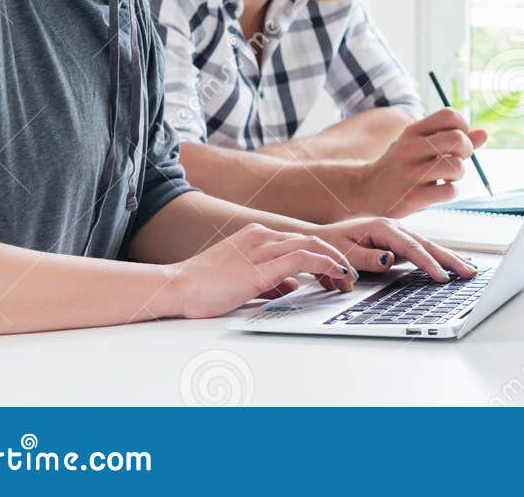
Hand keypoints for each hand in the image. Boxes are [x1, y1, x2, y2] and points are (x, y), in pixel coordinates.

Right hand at [158, 224, 358, 318]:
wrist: (175, 288)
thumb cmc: (202, 287)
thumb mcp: (242, 279)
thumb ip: (270, 282)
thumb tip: (293, 288)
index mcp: (255, 236)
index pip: (298, 240)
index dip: (323, 255)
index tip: (337, 270)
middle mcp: (260, 237)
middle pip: (310, 239)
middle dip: (334, 257)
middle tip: (348, 275)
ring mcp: (259, 250)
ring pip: (311, 245)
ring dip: (334, 261)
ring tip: (347, 278)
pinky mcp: (258, 268)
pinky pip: (301, 259)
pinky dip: (325, 264)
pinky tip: (336, 275)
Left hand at [311, 217, 479, 281]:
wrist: (319, 239)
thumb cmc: (329, 245)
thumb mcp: (343, 252)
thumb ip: (366, 258)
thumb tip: (390, 260)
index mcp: (382, 227)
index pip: (411, 247)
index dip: (428, 263)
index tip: (442, 277)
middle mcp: (394, 228)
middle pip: (428, 244)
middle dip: (450, 258)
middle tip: (470, 272)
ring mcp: (397, 235)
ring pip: (428, 246)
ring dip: (448, 258)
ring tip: (468, 270)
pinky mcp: (397, 243)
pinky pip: (421, 250)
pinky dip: (437, 258)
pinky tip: (449, 266)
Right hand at [349, 108, 488, 216]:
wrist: (365, 192)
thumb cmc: (400, 167)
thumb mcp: (419, 146)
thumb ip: (451, 138)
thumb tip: (485, 133)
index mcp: (413, 131)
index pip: (450, 115)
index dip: (463, 127)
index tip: (458, 139)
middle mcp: (410, 148)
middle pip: (458, 139)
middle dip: (467, 150)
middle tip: (458, 159)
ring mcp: (410, 173)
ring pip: (456, 166)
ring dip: (459, 174)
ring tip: (447, 177)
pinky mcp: (412, 197)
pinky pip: (449, 191)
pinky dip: (450, 192)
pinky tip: (439, 192)